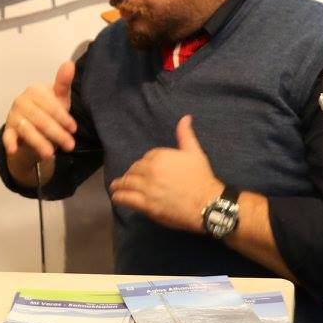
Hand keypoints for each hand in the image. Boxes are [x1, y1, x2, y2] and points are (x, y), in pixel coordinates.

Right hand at [2, 61, 77, 185]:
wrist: (35, 127)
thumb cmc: (50, 110)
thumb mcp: (59, 98)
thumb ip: (63, 83)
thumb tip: (69, 63)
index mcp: (35, 90)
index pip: (50, 105)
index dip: (63, 117)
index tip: (73, 129)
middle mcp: (21, 100)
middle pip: (41, 118)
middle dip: (56, 133)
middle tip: (69, 145)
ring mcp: (13, 115)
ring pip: (27, 129)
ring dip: (39, 142)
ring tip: (50, 153)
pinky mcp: (8, 129)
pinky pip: (7, 136)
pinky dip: (9, 142)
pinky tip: (13, 149)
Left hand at [108, 115, 223, 232]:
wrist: (207, 203)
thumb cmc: (202, 178)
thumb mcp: (195, 152)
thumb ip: (185, 135)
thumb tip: (185, 117)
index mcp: (160, 156)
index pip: (145, 158)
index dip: (145, 164)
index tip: (145, 170)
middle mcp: (151, 170)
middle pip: (134, 170)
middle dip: (131, 174)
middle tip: (128, 179)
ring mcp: (148, 188)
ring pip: (127, 183)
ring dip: (120, 184)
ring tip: (116, 186)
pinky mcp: (147, 204)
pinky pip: (126, 198)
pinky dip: (119, 196)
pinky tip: (116, 196)